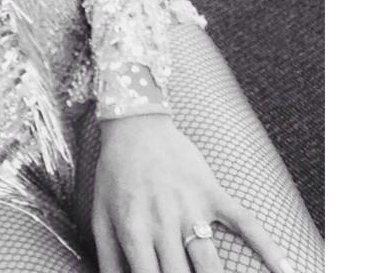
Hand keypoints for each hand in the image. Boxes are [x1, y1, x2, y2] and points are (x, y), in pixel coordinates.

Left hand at [92, 114, 295, 272]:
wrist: (135, 125)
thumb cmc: (115, 173)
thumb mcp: (101, 215)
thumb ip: (108, 259)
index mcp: (134, 231)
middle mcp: (163, 223)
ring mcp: (191, 207)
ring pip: (211, 263)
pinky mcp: (212, 192)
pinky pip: (244, 222)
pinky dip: (266, 247)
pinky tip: (284, 269)